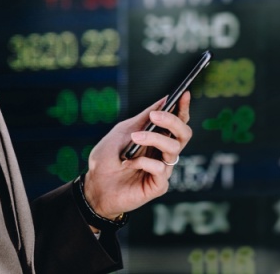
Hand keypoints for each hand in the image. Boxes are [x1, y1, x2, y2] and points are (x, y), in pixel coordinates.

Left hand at [81, 92, 192, 219]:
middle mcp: (163, 153)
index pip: (178, 122)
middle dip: (173, 121)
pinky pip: (160, 169)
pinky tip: (128, 163)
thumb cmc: (108, 158)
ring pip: (173, 149)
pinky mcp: (158, 185)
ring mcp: (163, 169)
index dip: (183, 108)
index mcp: (158, 138)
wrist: (94, 186)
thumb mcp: (123, 131)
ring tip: (135, 138)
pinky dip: (144, 162)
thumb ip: (143, 118)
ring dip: (154, 139)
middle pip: (184, 134)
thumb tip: (165, 99)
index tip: (183, 94)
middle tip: (155, 116)